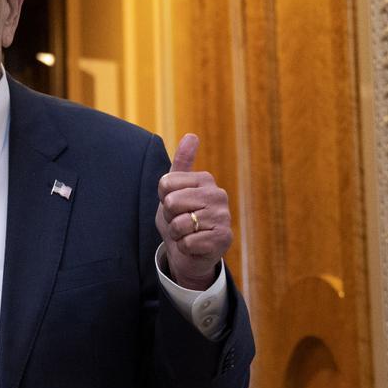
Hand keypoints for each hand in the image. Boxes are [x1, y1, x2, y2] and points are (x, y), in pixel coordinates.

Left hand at [156, 134, 232, 289]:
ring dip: (177, 233)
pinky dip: (185, 247)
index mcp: (205, 179)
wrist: (189, 252)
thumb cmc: (180, 217)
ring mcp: (223, 217)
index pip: (165, 184)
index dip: (163, 198)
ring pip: (179, 224)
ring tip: (187, 233)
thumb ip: (181, 163)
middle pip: (171, 202)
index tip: (174, 205)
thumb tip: (192, 135)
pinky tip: (195, 246)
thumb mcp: (174, 189)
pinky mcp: (223, 239)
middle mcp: (218, 195)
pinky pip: (187, 242)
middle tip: (181, 221)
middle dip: (169, 216)